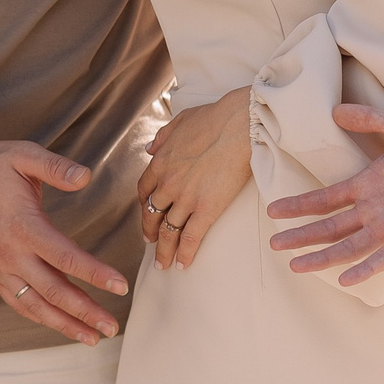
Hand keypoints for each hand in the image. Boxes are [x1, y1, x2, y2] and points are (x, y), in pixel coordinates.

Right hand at [0, 140, 124, 342]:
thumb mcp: (24, 155)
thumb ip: (57, 167)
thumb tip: (86, 176)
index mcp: (23, 226)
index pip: (66, 258)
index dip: (96, 274)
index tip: (121, 286)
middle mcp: (10, 253)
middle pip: (53, 292)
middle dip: (85, 312)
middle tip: (112, 327)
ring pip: (34, 305)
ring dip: (64, 325)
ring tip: (92, 337)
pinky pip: (17, 301)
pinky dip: (40, 317)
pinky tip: (59, 324)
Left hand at [137, 88, 251, 268]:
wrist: (239, 125)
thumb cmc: (215, 118)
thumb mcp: (180, 121)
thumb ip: (162, 137)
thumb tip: (149, 148)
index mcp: (161, 162)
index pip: (144, 190)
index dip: (144, 205)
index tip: (147, 214)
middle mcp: (168, 183)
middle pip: (152, 214)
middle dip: (150, 232)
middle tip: (151, 244)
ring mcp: (186, 198)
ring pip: (168, 231)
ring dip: (164, 251)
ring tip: (163, 264)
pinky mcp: (206, 209)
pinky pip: (190, 237)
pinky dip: (184, 254)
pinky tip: (183, 265)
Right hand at [265, 103, 383, 286]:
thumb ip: (368, 119)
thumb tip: (335, 110)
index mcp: (371, 184)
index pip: (327, 199)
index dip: (301, 205)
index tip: (274, 209)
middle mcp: (378, 208)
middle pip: (331, 227)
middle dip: (302, 235)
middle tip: (274, 244)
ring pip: (350, 246)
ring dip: (323, 257)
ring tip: (296, 266)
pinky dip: (365, 268)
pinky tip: (345, 280)